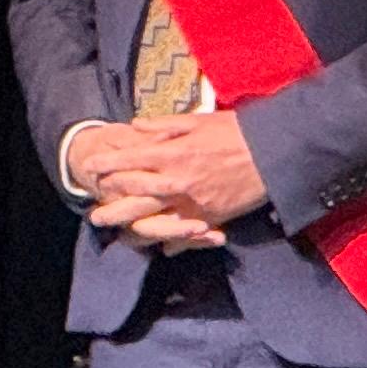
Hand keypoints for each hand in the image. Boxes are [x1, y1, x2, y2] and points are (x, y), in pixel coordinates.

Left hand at [88, 112, 266, 242]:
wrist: (274, 153)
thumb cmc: (237, 131)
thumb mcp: (198, 120)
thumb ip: (163, 126)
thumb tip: (135, 127)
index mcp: (171, 154)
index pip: (129, 160)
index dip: (108, 164)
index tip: (91, 168)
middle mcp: (177, 182)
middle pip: (134, 197)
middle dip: (112, 206)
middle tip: (95, 216)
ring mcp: (193, 203)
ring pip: (155, 221)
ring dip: (134, 229)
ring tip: (122, 235)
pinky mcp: (211, 217)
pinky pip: (186, 233)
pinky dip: (174, 241)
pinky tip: (165, 246)